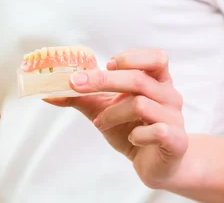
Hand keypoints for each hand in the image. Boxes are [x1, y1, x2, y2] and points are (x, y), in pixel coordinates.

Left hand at [46, 49, 187, 188]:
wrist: (155, 165)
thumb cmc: (132, 129)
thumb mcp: (104, 108)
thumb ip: (81, 97)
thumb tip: (47, 92)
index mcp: (157, 81)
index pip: (156, 58)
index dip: (131, 57)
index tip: (106, 64)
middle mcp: (169, 96)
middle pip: (138, 79)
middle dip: (103, 80)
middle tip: (75, 84)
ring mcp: (175, 118)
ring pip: (140, 104)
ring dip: (112, 113)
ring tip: (99, 123)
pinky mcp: (177, 142)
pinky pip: (158, 131)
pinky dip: (138, 134)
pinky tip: (132, 138)